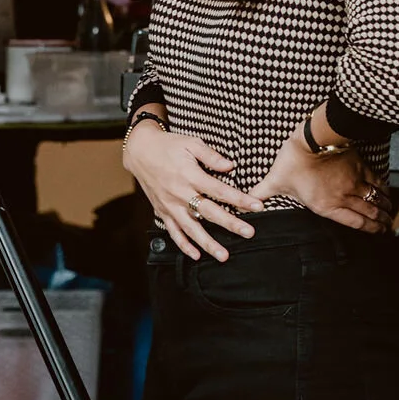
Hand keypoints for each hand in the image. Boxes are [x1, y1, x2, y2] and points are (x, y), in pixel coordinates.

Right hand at [123, 121, 262, 261]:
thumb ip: (211, 156)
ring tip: (223, 255)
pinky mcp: (162, 211)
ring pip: (191, 229)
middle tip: (249, 233)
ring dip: (208, 243)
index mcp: (190, 175)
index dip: (240, 199)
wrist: (140, 151)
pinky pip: (173, 232)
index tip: (258, 206)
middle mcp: (180, 193)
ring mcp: (171, 205)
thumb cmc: (168, 145)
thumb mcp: (191, 143)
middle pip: (210, 212)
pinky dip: (183, 245)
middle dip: (231, 224)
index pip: (220, 190)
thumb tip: (231, 166)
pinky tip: (195, 255)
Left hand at [249, 129, 391, 231]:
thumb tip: (247, 202)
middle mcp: (344, 197)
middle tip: (388, 226)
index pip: (355, 223)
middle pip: (369, 213)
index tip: (378, 233)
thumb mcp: (275, 180)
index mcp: (327, 206)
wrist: (313, 138)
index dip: (369, 230)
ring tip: (390, 212)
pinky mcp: (359, 166)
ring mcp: (354, 182)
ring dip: (384, 207)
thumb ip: (262, 193)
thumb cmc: (294, 160)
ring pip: (375, 198)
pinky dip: (382, 188)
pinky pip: (375, 180)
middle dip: (381, 222)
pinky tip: (386, 191)